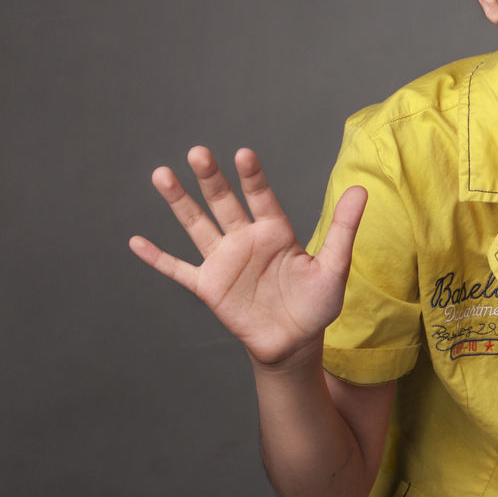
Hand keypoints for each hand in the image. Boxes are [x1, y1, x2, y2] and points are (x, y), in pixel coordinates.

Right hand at [129, 146, 366, 367]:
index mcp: (275, 231)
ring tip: (161, 175)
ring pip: (197, 225)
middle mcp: (246, 239)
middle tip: (198, 152)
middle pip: (224, 203)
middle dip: (211, 179)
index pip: (261, 197)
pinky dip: (157, 258)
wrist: (294, 343)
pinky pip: (178, 269)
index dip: (252, 177)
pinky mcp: (209, 287)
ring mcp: (224, 261)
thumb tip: (362, 190)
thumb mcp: (335, 267)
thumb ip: (344, 229)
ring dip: (179, 202)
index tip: (243, 154)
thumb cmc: (316, 305)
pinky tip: (136, 241)